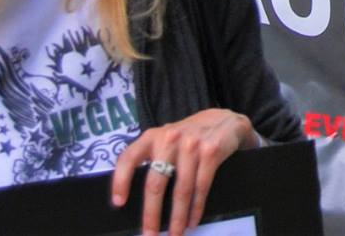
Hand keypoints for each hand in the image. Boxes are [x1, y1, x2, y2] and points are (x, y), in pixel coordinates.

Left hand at [110, 108, 256, 235]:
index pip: (129, 158)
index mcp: (152, 137)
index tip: (119, 203)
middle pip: (156, 183)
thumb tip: (135, 196)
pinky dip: (196, 208)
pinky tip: (192, 221)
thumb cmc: (189, 136)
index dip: (120, 180)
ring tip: (174, 234)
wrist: (225, 120)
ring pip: (181, 190)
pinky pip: (201, 187)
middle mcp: (169, 139)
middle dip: (152, 214)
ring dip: (177, 217)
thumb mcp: (167, 138)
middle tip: (149, 235)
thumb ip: (152, 157)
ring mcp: (191, 145)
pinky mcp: (211, 152)